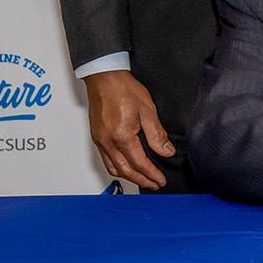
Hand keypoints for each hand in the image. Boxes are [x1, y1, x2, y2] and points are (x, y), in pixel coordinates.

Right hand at [84, 69, 171, 189]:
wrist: (104, 78)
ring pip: (113, 168)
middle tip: (154, 184)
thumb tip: (166, 151)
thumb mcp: (148, 110)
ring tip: (143, 179)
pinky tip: (127, 167)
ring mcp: (99, 141)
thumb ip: (157, 134)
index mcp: (122, 136)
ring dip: (128, 176)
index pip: (139, 163)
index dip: (151, 174)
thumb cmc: (124, 90)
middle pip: (125, 170)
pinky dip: (118, 168)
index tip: (161, 181)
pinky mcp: (96, 137)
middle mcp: (107, 142)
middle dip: (141, 180)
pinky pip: (106, 159)